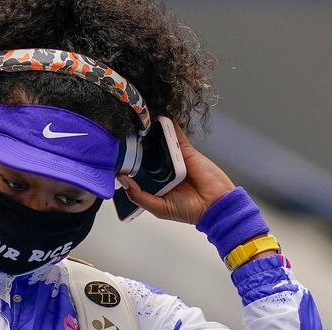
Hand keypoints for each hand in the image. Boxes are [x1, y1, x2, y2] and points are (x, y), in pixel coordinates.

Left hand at [117, 123, 234, 223]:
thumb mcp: (158, 208)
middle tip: (123, 133)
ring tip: (137, 121)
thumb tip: (122, 179)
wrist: (215, 205)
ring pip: (160, 143)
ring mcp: (175, 160)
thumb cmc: (188, 210)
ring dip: (151, 132)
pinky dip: (169, 126)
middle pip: (147, 154)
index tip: (116, 153)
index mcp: (154, 184)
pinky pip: (176, 137)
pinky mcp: (187, 152)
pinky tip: (159, 117)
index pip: (138, 170)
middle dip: (137, 145)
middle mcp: (163, 171)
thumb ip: (138, 195)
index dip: (128, 162)